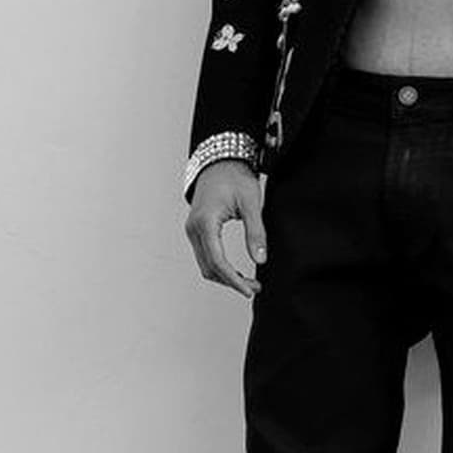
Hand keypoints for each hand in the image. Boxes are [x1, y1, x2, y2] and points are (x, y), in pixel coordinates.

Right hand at [185, 160, 266, 297]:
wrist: (220, 162)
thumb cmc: (236, 178)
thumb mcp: (251, 203)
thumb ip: (256, 232)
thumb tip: (260, 260)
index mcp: (206, 222)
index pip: (217, 261)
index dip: (233, 280)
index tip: (249, 291)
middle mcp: (194, 229)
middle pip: (209, 267)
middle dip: (231, 281)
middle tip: (255, 288)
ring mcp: (192, 230)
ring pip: (205, 265)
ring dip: (225, 277)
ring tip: (249, 282)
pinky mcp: (196, 231)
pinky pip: (205, 256)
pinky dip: (219, 267)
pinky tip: (236, 271)